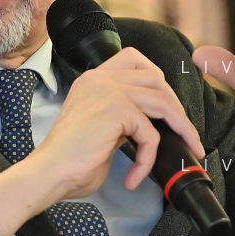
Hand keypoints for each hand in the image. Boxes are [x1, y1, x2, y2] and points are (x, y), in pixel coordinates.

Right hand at [0, 47, 204, 235]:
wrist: (48, 173)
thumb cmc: (69, 160)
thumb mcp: (100, 128)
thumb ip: (123, 117)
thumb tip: (150, 124)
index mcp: (93, 79)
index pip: (134, 59)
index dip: (157, 78)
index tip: (168, 105)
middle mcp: (100, 79)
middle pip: (156, 79)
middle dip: (176, 108)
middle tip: (186, 135)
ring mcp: (108, 91)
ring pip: (162, 102)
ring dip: (180, 128)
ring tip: (185, 149)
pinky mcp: (117, 110)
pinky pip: (150, 134)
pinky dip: (149, 159)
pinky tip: (136, 176)